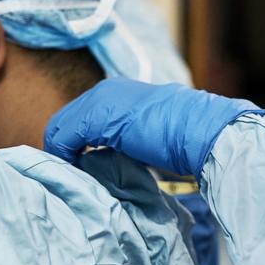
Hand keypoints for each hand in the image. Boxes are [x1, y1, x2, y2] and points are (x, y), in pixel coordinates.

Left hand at [44, 78, 264, 176]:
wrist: (204, 131)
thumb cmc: (186, 136)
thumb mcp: (150, 132)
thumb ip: (127, 137)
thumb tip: (110, 156)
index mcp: (119, 90)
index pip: (79, 116)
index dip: (73, 142)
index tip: (78, 165)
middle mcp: (106, 89)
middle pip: (64, 120)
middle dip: (64, 147)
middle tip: (70, 173)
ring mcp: (100, 101)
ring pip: (60, 128)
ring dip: (62, 153)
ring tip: (73, 175)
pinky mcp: (98, 117)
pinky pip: (64, 137)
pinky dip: (63, 154)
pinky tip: (75, 170)